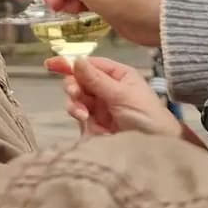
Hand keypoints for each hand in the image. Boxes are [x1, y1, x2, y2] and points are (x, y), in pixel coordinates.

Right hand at [47, 55, 175, 136]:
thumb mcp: (121, 95)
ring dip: (76, 105)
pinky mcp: (96, 125)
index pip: (90, 65)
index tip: (50, 64)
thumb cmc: (146, 116)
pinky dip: (80, 118)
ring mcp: (101, 107)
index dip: (71, 63)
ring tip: (83, 115)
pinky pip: (80, 117)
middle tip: (75, 95)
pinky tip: (87, 123)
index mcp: (118, 75)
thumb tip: (76, 59)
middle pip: (79, 82)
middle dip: (74, 87)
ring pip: (76, 100)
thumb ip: (96, 79)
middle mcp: (107, 89)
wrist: (157, 148)